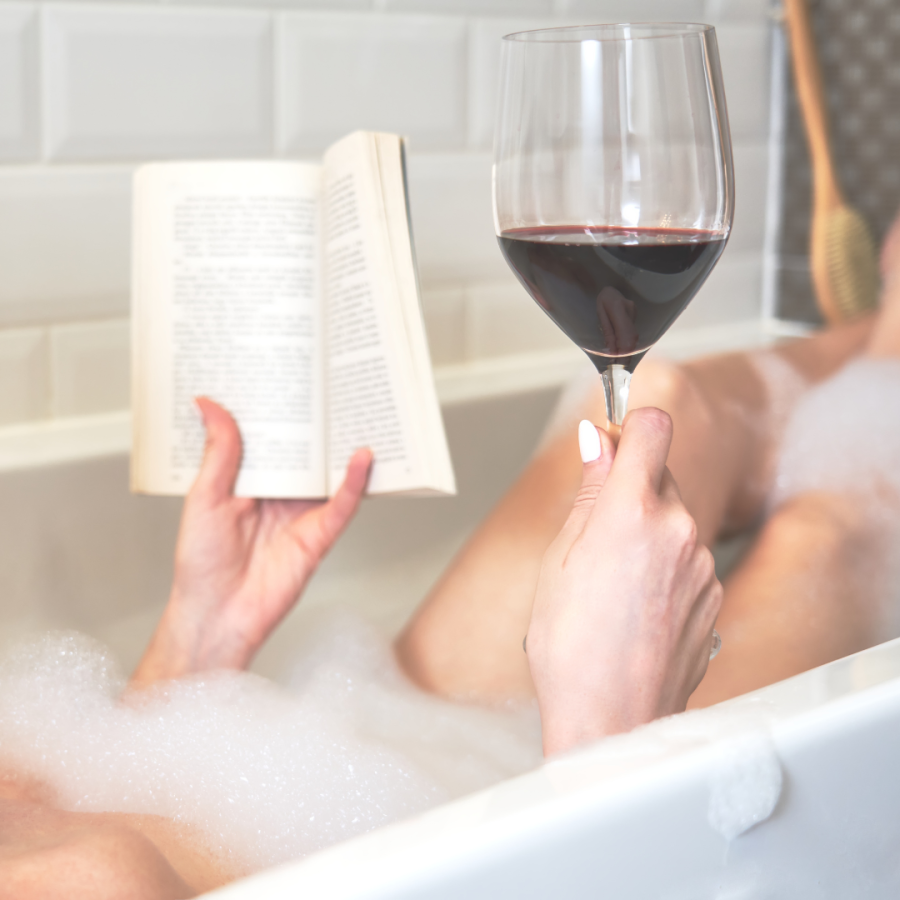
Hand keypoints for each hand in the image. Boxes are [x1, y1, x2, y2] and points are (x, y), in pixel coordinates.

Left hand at [131, 398, 371, 686]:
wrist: (215, 616)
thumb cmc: (201, 565)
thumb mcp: (203, 498)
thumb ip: (218, 452)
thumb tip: (210, 405)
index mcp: (249, 481)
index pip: (269, 437)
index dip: (276, 409)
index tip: (283, 373)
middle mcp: (279, 494)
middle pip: (304, 450)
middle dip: (315, 420)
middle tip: (328, 380)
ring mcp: (301, 513)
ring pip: (328, 472)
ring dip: (342, 446)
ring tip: (356, 411)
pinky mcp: (318, 535)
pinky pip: (342, 505)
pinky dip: (356, 482)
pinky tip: (363, 459)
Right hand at [526, 408, 721, 755]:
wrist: (612, 718)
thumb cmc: (570, 646)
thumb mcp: (559, 557)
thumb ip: (589, 491)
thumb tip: (595, 441)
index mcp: (632, 512)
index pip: (653, 427)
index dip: (631, 424)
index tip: (612, 440)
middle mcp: (679, 529)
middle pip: (661, 474)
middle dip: (631, 488)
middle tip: (595, 533)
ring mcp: (703, 564)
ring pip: (675, 518)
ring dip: (649, 531)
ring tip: (613, 583)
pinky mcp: (714, 594)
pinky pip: (688, 557)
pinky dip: (666, 566)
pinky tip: (637, 606)